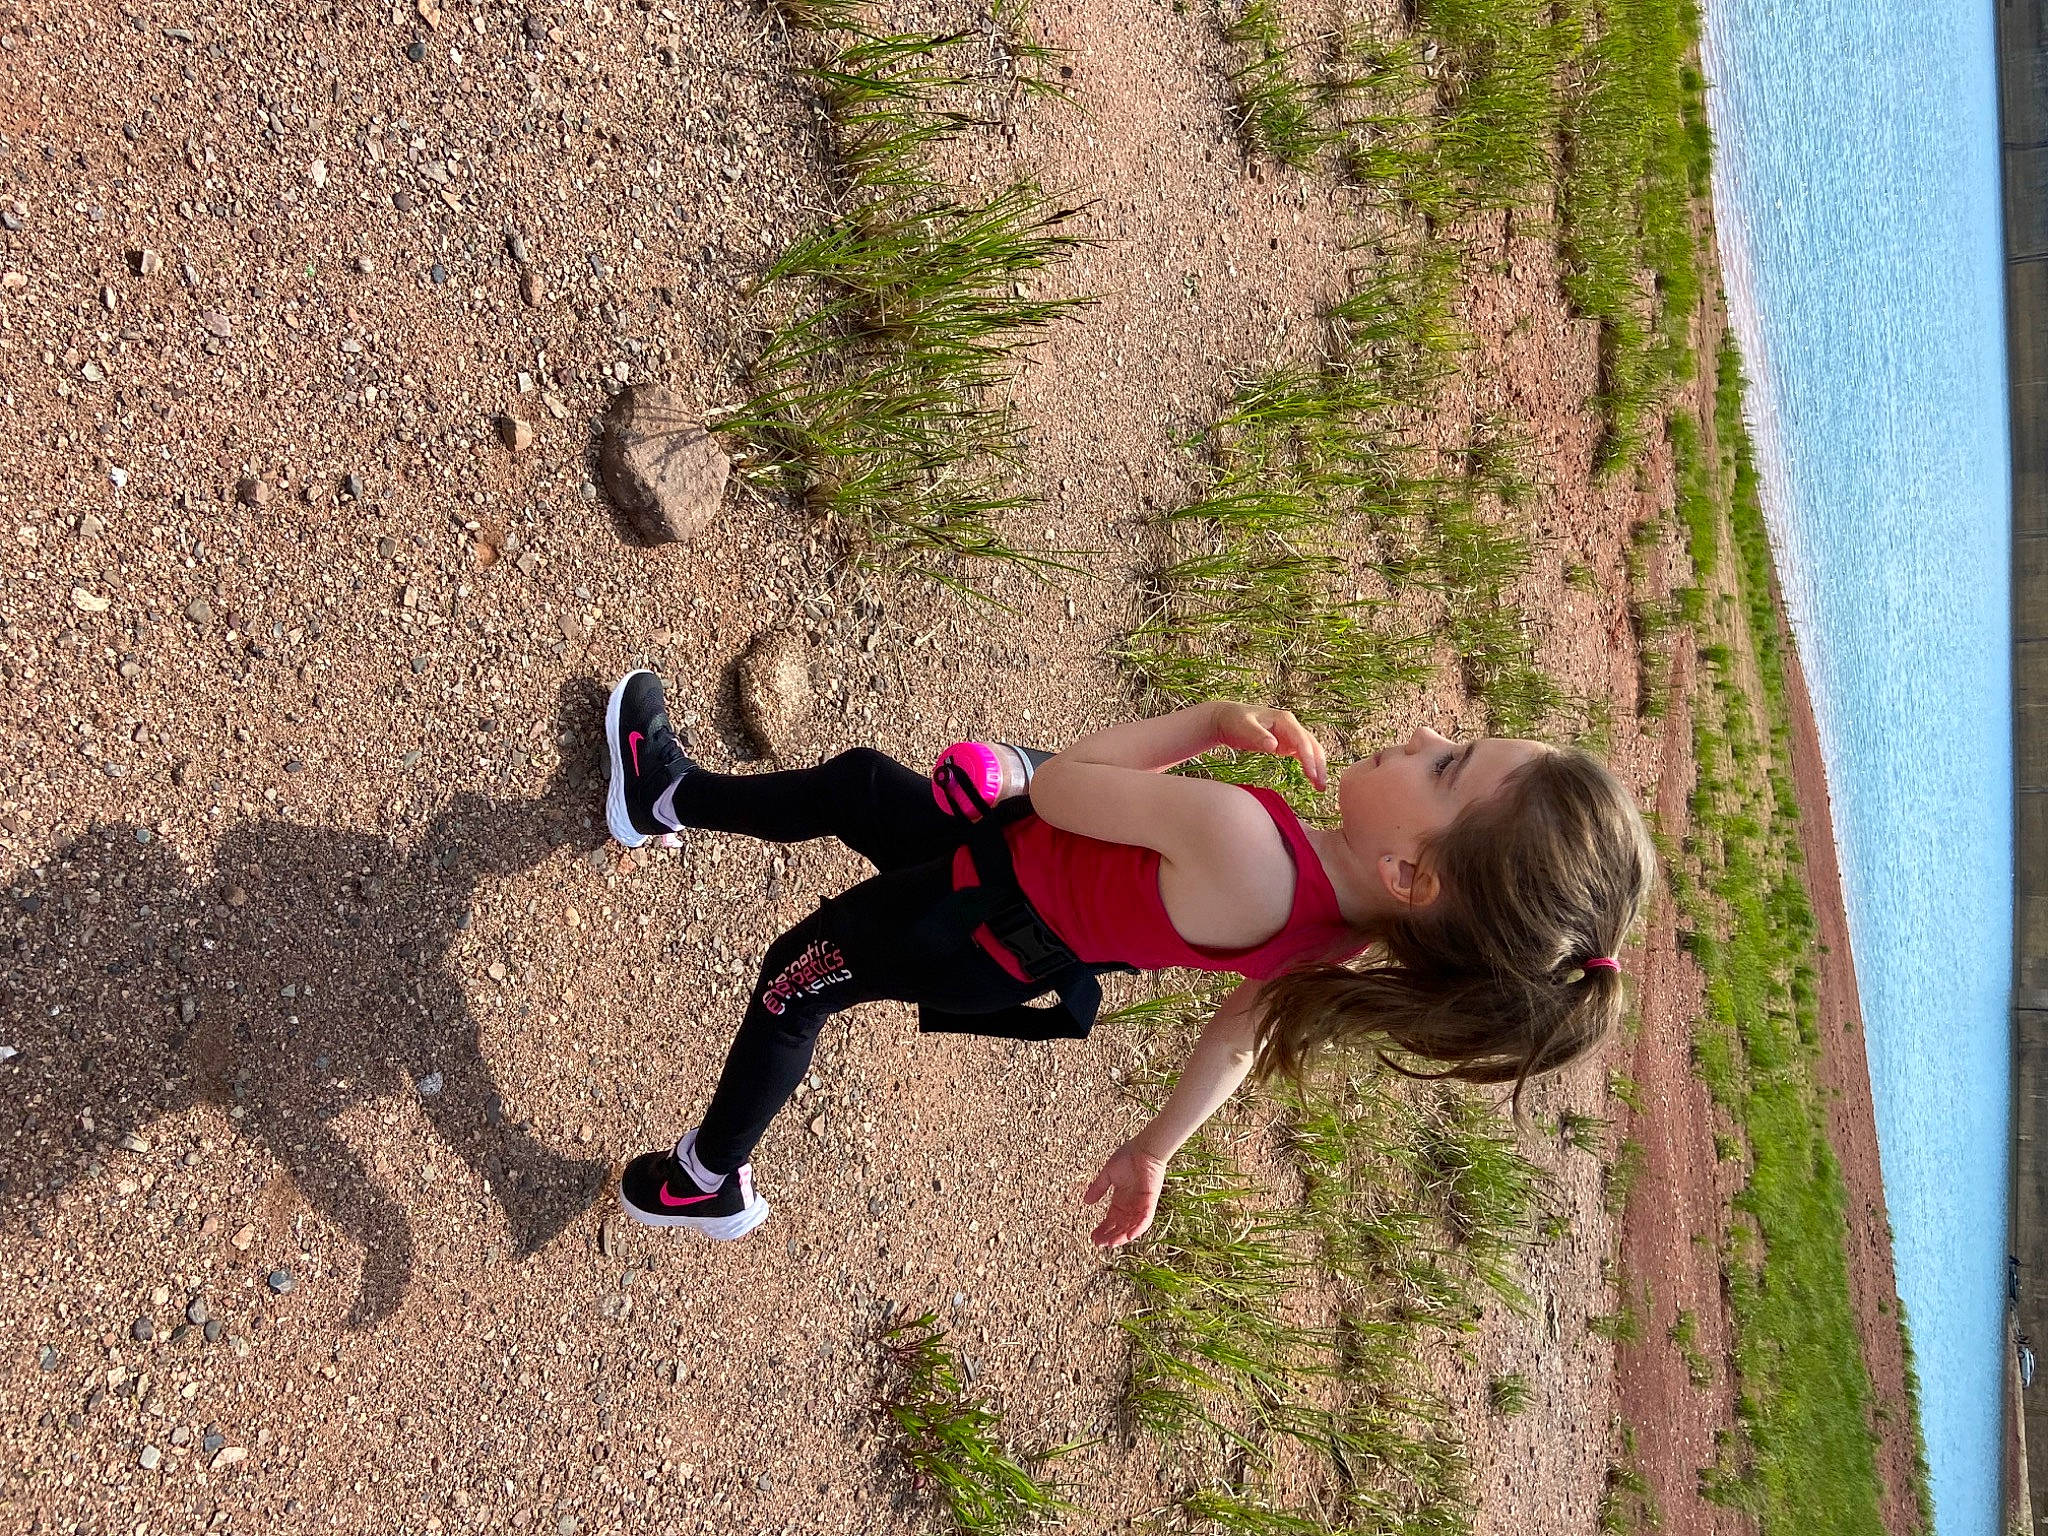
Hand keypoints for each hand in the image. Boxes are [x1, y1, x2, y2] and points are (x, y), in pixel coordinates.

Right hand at [1083, 1141, 1168, 1247]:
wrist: (1144, 1148)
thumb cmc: (1128, 1157)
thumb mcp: (1108, 1174)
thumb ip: (1098, 1188)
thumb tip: (1086, 1201)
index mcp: (1121, 1200)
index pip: (1111, 1220)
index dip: (1102, 1229)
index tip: (1093, 1237)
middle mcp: (1131, 1206)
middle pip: (1120, 1227)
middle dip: (1109, 1236)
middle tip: (1099, 1243)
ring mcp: (1141, 1205)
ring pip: (1132, 1227)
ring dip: (1122, 1236)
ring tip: (1110, 1243)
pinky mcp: (1150, 1202)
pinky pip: (1145, 1220)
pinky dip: (1138, 1229)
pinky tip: (1129, 1236)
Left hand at [1210, 703, 1328, 791]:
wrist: (1227, 719)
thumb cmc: (1234, 722)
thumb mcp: (1243, 728)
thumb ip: (1258, 737)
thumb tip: (1274, 746)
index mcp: (1284, 720)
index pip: (1302, 740)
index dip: (1308, 758)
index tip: (1311, 775)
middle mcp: (1291, 726)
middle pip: (1312, 746)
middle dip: (1318, 765)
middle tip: (1321, 786)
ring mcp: (1290, 735)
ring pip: (1311, 751)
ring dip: (1317, 767)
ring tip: (1320, 787)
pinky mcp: (1287, 744)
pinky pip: (1303, 755)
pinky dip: (1309, 766)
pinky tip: (1312, 780)